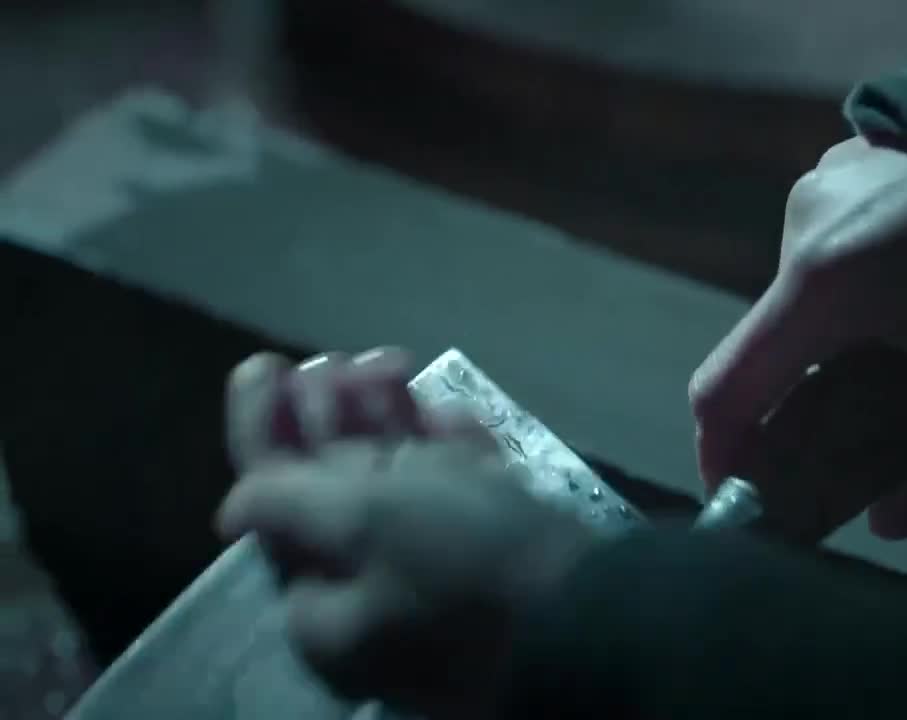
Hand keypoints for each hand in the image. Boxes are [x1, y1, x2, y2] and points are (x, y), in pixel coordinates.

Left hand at [218, 350, 596, 716]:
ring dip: (389, 423)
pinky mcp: (499, 567)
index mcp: (326, 609)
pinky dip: (447, 453)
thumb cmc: (464, 560)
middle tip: (334, 360)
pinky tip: (448, 411)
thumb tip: (234, 506)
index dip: (263, 432)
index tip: (262, 365)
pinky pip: (459, 501)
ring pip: (400, 490)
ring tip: (392, 363)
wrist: (598, 613)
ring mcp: (441, 585)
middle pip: (336, 495)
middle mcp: (375, 603)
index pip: (274, 510)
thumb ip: (286, 503)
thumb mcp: (361, 522)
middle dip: (331, 418)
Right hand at [690, 137, 906, 538]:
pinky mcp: (844, 161)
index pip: (724, 391)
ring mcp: (820, 182)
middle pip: (765, 343)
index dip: (718, 455)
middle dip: (795, 397)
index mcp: (823, 284)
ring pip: (798, 292)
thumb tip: (887, 526)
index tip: (737, 494)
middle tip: (854, 430)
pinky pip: (823, 245)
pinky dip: (849, 287)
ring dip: (829, 337)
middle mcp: (801, 225)